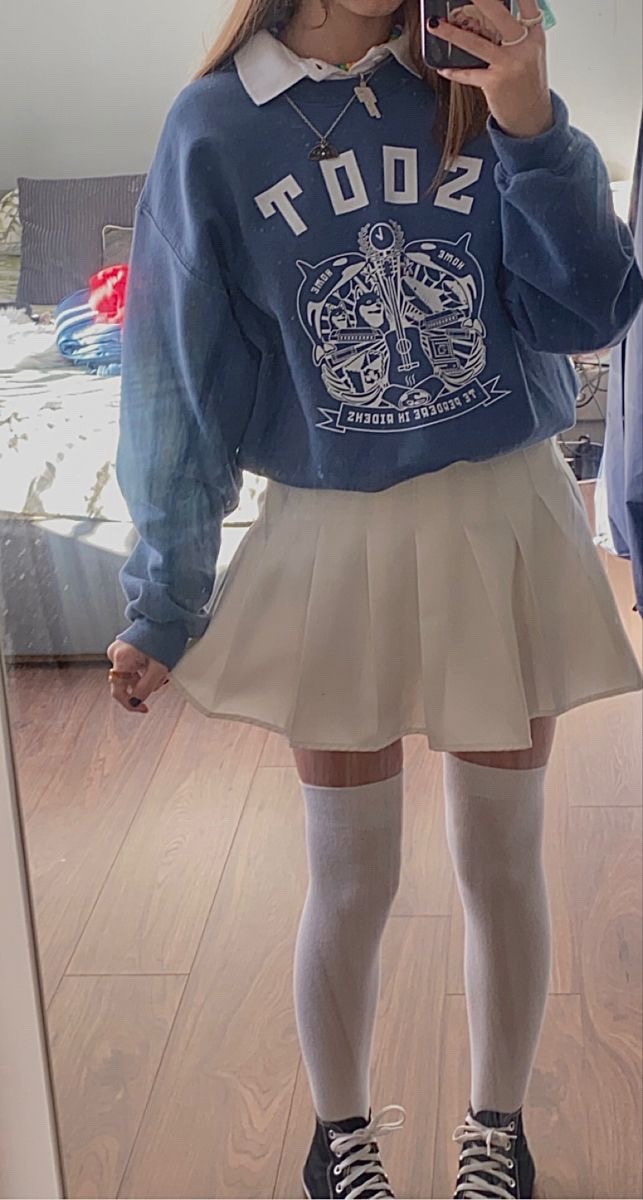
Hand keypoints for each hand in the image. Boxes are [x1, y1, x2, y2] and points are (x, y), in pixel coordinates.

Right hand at [106, 639, 169, 713]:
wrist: (167, 616)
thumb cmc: (165, 637)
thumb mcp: (159, 668)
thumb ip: (146, 688)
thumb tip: (135, 702)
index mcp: (121, 659)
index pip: (118, 692)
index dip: (131, 704)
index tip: (142, 708)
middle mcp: (115, 653)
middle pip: (125, 682)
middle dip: (143, 686)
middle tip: (160, 680)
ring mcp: (118, 649)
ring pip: (129, 674)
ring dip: (144, 677)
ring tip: (160, 668)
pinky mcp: (123, 647)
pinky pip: (130, 665)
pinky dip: (142, 669)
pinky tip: (154, 663)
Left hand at [428, 0, 552, 138]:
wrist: (533, 118)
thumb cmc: (528, 84)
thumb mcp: (530, 53)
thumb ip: (517, 34)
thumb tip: (493, 16)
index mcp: (534, 35)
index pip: (527, 3)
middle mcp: (524, 46)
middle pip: (500, 15)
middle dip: (482, 1)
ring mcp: (509, 64)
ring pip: (476, 43)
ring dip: (452, 34)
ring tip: (435, 24)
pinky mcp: (496, 83)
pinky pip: (469, 74)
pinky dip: (455, 72)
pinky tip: (443, 68)